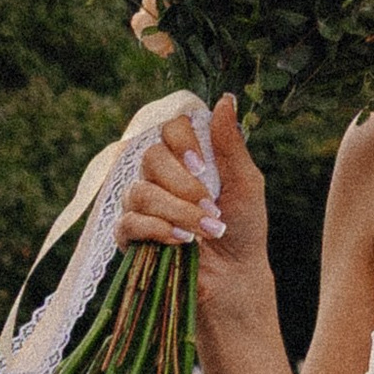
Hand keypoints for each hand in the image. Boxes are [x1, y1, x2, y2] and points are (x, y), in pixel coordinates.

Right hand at [115, 94, 269, 307]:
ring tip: (204, 230)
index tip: (202, 165)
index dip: (182, 141)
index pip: (169, 126)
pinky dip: (157, 230)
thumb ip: (230, 143)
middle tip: (210, 206)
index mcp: (187, 156)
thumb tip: (225, 98)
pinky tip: (182, 241)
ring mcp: (141, 204)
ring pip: (140, 191)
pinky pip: (128, 221)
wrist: (234, 274)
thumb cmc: (243, 226)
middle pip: (151, 157)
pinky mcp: (129, 235)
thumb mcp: (246, 182)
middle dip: (184, 185)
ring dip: (176, 211)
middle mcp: (159, 174)